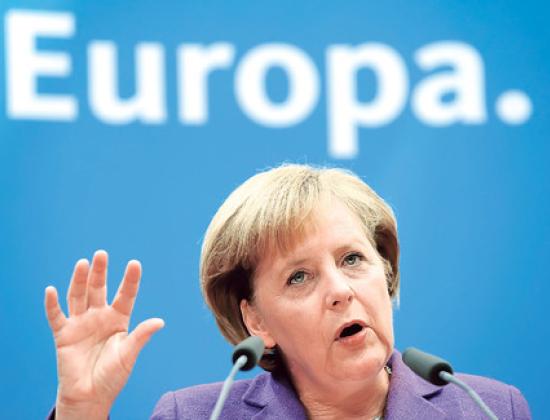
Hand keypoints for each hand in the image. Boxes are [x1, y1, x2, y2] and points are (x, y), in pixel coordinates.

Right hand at [45, 250, 164, 419]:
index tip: (134, 263)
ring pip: (78, 296)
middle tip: (102, 254)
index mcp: (119, 318)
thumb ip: (140, 336)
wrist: (91, 396)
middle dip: (100, 272)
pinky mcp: (63, 334)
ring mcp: (81, 323)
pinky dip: (52, 304)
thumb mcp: (129, 354)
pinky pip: (56, 316)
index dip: (130, 280)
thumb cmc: (113, 375)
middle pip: (99, 289)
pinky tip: (51, 290)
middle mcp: (99, 316)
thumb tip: (160, 321)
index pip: (125, 294)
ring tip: (82, 263)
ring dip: (79, 280)